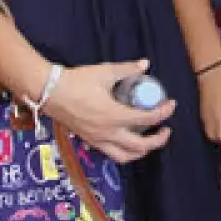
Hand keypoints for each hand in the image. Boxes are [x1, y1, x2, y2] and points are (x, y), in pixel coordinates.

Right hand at [43, 59, 175, 163]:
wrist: (49, 92)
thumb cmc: (76, 81)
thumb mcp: (105, 72)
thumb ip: (127, 69)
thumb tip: (145, 64)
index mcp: (114, 116)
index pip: (147, 119)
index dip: (163, 112)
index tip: (171, 105)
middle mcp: (108, 133)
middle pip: (140, 146)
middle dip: (158, 140)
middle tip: (166, 129)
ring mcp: (98, 140)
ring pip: (125, 156)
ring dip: (141, 151)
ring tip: (150, 141)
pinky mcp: (90, 141)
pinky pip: (111, 153)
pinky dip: (125, 152)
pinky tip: (128, 141)